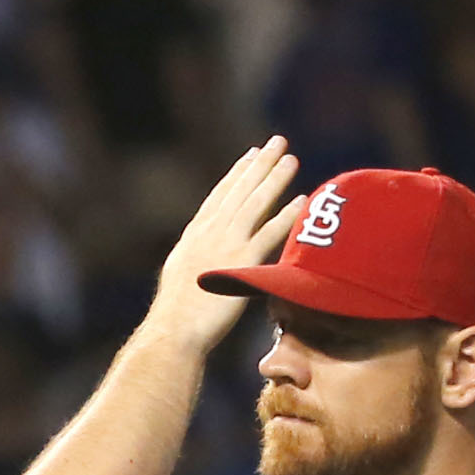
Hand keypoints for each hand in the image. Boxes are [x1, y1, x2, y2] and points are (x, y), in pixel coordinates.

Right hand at [155, 136, 304, 331]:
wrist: (173, 332)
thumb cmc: (175, 316)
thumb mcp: (181, 277)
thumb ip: (198, 258)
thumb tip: (205, 255)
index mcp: (194, 236)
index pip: (220, 196)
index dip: (238, 174)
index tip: (252, 154)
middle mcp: (209, 234)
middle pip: (239, 191)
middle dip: (260, 165)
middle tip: (277, 142)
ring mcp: (225, 246)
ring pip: (254, 204)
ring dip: (274, 179)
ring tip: (291, 159)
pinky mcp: (242, 264)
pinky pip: (270, 235)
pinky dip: (286, 216)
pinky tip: (301, 200)